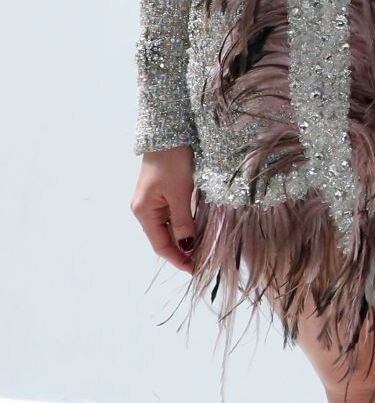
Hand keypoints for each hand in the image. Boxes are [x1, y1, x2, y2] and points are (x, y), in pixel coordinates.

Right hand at [131, 146, 198, 271]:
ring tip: (202, 249)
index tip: (195, 269)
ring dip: (183, 239)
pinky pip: (172, 216)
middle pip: (163, 239)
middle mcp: (144, 209)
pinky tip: (196, 229)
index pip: (160, 245)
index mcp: (143, 212)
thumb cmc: (171, 160)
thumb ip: (182, 221)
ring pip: (168, 228)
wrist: (168, 132)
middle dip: (181, 251)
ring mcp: (152, 202)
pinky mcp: (161, 193)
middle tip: (203, 261)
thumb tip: (186, 246)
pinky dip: (184, 225)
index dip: (177, 259)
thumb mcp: (180, 192)